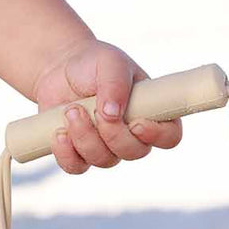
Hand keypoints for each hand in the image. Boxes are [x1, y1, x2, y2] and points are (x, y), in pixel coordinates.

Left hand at [32, 36, 183, 174]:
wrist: (59, 69)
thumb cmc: (94, 63)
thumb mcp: (109, 61)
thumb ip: (115, 83)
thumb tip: (112, 114)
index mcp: (150, 111)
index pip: (169, 136)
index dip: (156, 135)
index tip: (135, 122)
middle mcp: (131, 134)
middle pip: (134, 152)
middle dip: (112, 134)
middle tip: (93, 109)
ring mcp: (105, 146)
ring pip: (104, 160)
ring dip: (85, 137)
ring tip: (70, 110)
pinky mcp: (78, 153)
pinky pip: (76, 167)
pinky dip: (66, 153)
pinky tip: (59, 132)